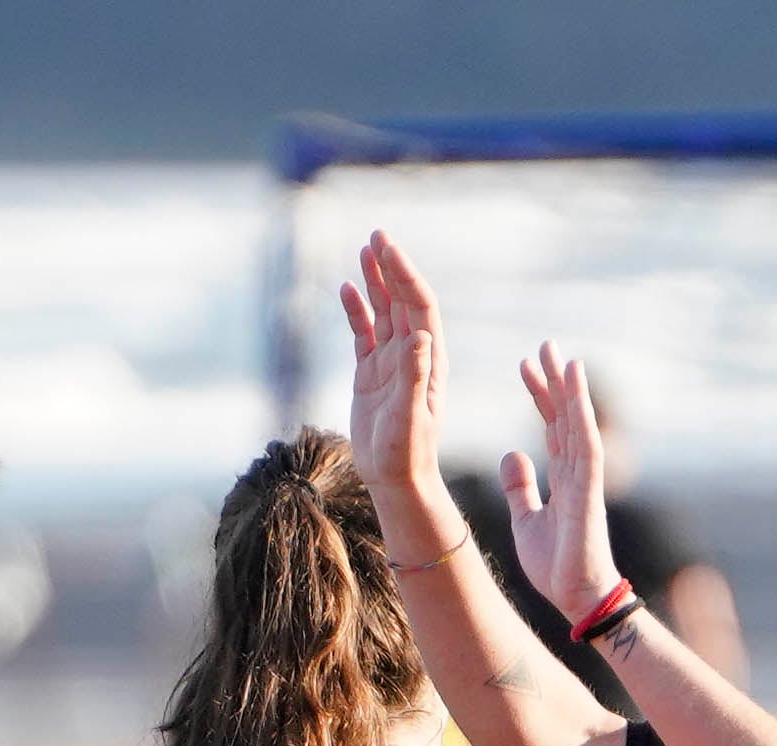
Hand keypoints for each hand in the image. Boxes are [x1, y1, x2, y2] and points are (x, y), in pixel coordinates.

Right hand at [339, 231, 471, 564]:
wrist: (396, 480)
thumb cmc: (408, 455)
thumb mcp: (411, 417)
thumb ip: (415, 378)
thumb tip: (421, 337)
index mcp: (429, 360)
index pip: (419, 307)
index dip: (405, 276)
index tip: (389, 249)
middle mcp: (413, 356)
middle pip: (403, 301)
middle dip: (392, 267)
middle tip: (377, 234)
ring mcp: (392, 363)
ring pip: (384, 312)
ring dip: (376, 282)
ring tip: (365, 249)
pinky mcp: (371, 375)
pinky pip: (364, 334)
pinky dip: (357, 311)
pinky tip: (347, 289)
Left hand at [506, 341, 624, 624]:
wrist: (575, 597)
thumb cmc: (556, 566)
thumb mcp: (526, 519)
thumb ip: (521, 486)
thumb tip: (510, 454)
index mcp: (563, 477)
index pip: (551, 426)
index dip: (539, 396)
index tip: (526, 366)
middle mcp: (577, 471)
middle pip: (565, 416)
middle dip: (554, 381)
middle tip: (544, 345)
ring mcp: (586, 478)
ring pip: (578, 422)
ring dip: (569, 388)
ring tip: (561, 355)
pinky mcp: (589, 489)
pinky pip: (586, 442)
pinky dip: (581, 412)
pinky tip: (574, 385)